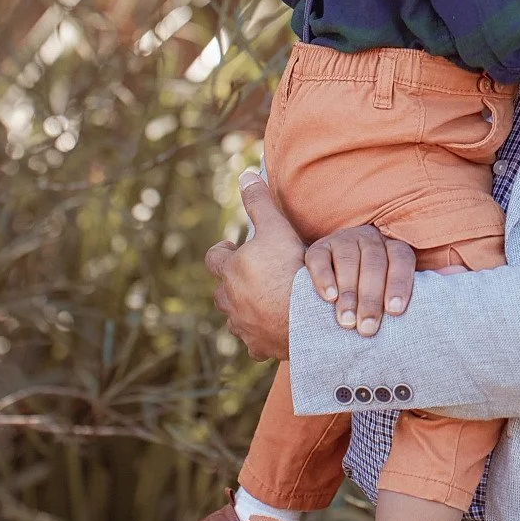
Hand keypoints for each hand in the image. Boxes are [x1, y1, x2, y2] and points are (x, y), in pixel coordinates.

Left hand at [205, 171, 304, 359]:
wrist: (305, 317)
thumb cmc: (290, 269)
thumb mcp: (276, 228)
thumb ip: (259, 202)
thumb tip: (245, 174)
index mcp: (231, 271)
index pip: (214, 258)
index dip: (223, 251)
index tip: (232, 246)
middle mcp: (230, 300)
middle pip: (222, 291)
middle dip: (232, 283)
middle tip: (251, 276)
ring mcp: (242, 326)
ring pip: (235, 318)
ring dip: (244, 310)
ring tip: (264, 303)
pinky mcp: (257, 346)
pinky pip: (253, 342)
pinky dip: (260, 335)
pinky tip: (274, 331)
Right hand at [302, 224, 418, 335]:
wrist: (338, 277)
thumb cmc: (378, 289)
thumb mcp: (400, 285)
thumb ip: (429, 281)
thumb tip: (461, 274)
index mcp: (394, 246)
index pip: (402, 259)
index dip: (400, 284)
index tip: (395, 311)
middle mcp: (370, 238)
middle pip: (374, 264)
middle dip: (371, 298)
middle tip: (367, 328)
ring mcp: (343, 240)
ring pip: (348, 261)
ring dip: (348, 293)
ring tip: (346, 321)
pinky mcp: (319, 247)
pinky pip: (320, 259)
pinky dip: (323, 278)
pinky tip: (328, 297)